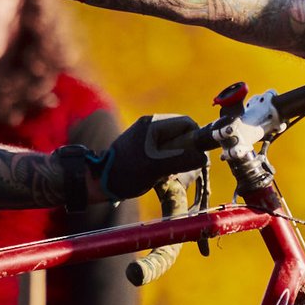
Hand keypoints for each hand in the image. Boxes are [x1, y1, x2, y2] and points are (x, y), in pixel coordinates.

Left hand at [91, 113, 208, 200]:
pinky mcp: (144, 146)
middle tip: (179, 168)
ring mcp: (146, 135)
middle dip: (186, 150)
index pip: (186, 123)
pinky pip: (165, 150)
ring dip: (177, 158)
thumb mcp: (156, 167)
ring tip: (167, 172)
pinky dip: (168, 162)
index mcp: (153, 124)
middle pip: (182, 133)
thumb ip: (180, 159)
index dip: (195, 139)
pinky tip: (160, 173)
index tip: (194, 157)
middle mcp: (150, 125)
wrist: (101, 181)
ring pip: (175, 143)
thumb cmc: (126, 173)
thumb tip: (203, 158)